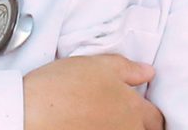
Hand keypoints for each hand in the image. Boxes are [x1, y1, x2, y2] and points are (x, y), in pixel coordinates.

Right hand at [23, 55, 163, 129]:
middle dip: (138, 124)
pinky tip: (85, 124)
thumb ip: (128, 68)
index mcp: (134, 110)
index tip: (139, 110)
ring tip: (98, 118)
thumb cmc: (63, 87)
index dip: (148, 113)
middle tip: (116, 113)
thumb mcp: (98, 64)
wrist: (32, 112)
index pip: (156, 119)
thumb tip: (147, 73)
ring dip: (117, 127)